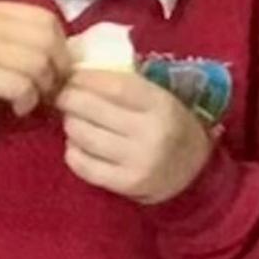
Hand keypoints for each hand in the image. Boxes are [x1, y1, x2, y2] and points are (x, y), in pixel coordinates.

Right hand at [0, 1, 69, 124]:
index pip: (48, 19)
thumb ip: (14, 41)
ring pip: (38, 62)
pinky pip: (19, 84)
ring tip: (30, 102)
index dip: (61, 48)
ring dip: (43, 89)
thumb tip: (60, 54)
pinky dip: (26, 101)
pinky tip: (17, 109)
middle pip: (48, 40)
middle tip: (47, 91)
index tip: (53, 72)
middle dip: (57, 70)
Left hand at [56, 68, 213, 203]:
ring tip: (72, 120)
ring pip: (82, 136)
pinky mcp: (126, 185)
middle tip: (63, 97)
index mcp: (161, 105)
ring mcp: (138, 162)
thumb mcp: (158, 99)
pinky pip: (82, 164)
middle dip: (69, 99)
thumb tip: (75, 73)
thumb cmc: (168, 125)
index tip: (71, 76)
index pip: (114, 85)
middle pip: (91, 109)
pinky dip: (73, 151)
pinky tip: (78, 145)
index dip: (85, 79)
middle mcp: (151, 134)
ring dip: (70, 124)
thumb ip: (124, 85)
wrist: (195, 171)